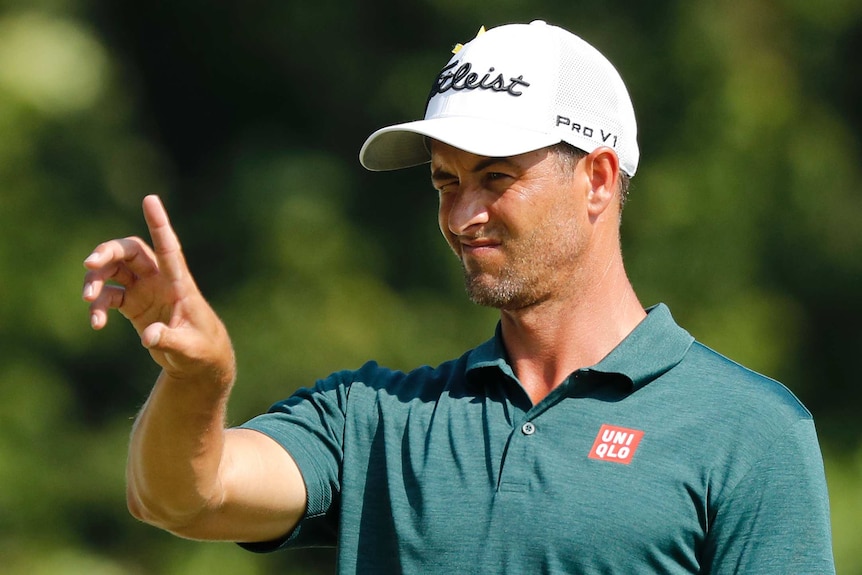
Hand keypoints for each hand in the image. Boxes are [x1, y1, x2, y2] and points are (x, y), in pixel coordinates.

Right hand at [82, 195, 233, 383]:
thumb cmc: (202, 350)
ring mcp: (145, 290)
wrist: (198, 362)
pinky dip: (98, 306)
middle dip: (108, 252)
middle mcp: (160, 281)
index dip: (159, 224)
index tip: (150, 199)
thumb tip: (149, 337)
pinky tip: (96, 323)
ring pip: (114, 270)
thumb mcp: (189, 348)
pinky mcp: (134, 304)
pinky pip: (109, 296)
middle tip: (89, 264)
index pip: (169, 248)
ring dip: (96, 280)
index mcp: (179, 283)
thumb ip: (170, 340)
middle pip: (131, 252)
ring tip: (88, 300)